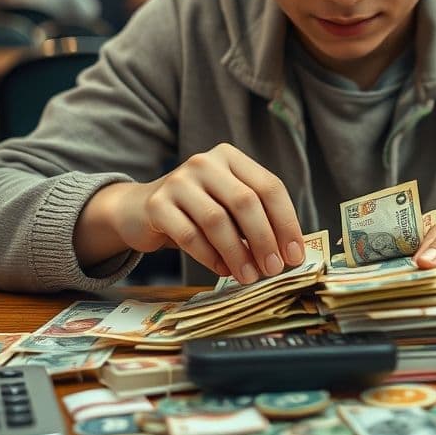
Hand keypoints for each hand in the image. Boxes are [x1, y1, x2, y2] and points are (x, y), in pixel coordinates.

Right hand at [74, 144, 304, 283]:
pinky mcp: (157, 204)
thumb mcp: (228, 205)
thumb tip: (289, 253)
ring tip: (249, 276)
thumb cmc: (197, 211)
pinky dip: (210, 257)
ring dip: (238, 253)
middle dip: (264, 240)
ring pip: (217, 220)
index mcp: (231, 157)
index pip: (269, 187)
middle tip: (274, 269)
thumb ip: (256, 219)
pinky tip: (223, 270)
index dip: (286, 222)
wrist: (140, 210)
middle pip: (245, 202)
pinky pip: (189, 235)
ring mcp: (179, 181)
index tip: (295, 255)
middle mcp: (205, 162)